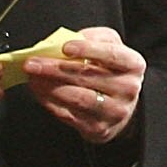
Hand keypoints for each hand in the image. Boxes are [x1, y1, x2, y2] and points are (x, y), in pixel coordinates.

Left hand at [25, 27, 143, 145]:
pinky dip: (49, 102)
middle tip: (32, 63)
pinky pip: (69, 114)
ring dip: (50, 87)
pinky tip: (39, 91)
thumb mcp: (109, 47)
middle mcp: (128, 88)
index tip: (64, 47)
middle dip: (55, 69)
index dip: (88, 50)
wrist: (119, 106)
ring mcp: (115, 111)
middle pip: (88, 76)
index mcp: (133, 65)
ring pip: (78, 98)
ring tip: (32, 78)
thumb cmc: (110, 71)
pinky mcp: (99, 128)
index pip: (111, 55)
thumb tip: (62, 41)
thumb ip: (92, 38)